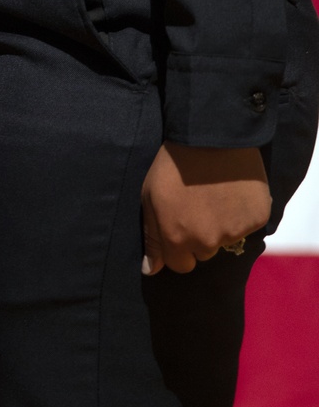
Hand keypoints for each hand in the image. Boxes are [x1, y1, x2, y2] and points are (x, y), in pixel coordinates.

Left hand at [141, 142, 271, 275]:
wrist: (210, 136)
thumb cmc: (173, 164)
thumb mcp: (150, 197)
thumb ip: (152, 237)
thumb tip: (150, 270)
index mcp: (178, 238)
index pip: (180, 265)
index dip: (179, 247)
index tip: (181, 226)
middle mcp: (207, 241)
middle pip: (204, 252)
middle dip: (201, 235)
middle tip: (200, 206)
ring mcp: (234, 231)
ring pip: (226, 239)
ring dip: (222, 224)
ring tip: (217, 194)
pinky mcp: (257, 218)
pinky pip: (248, 224)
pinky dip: (243, 213)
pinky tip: (234, 191)